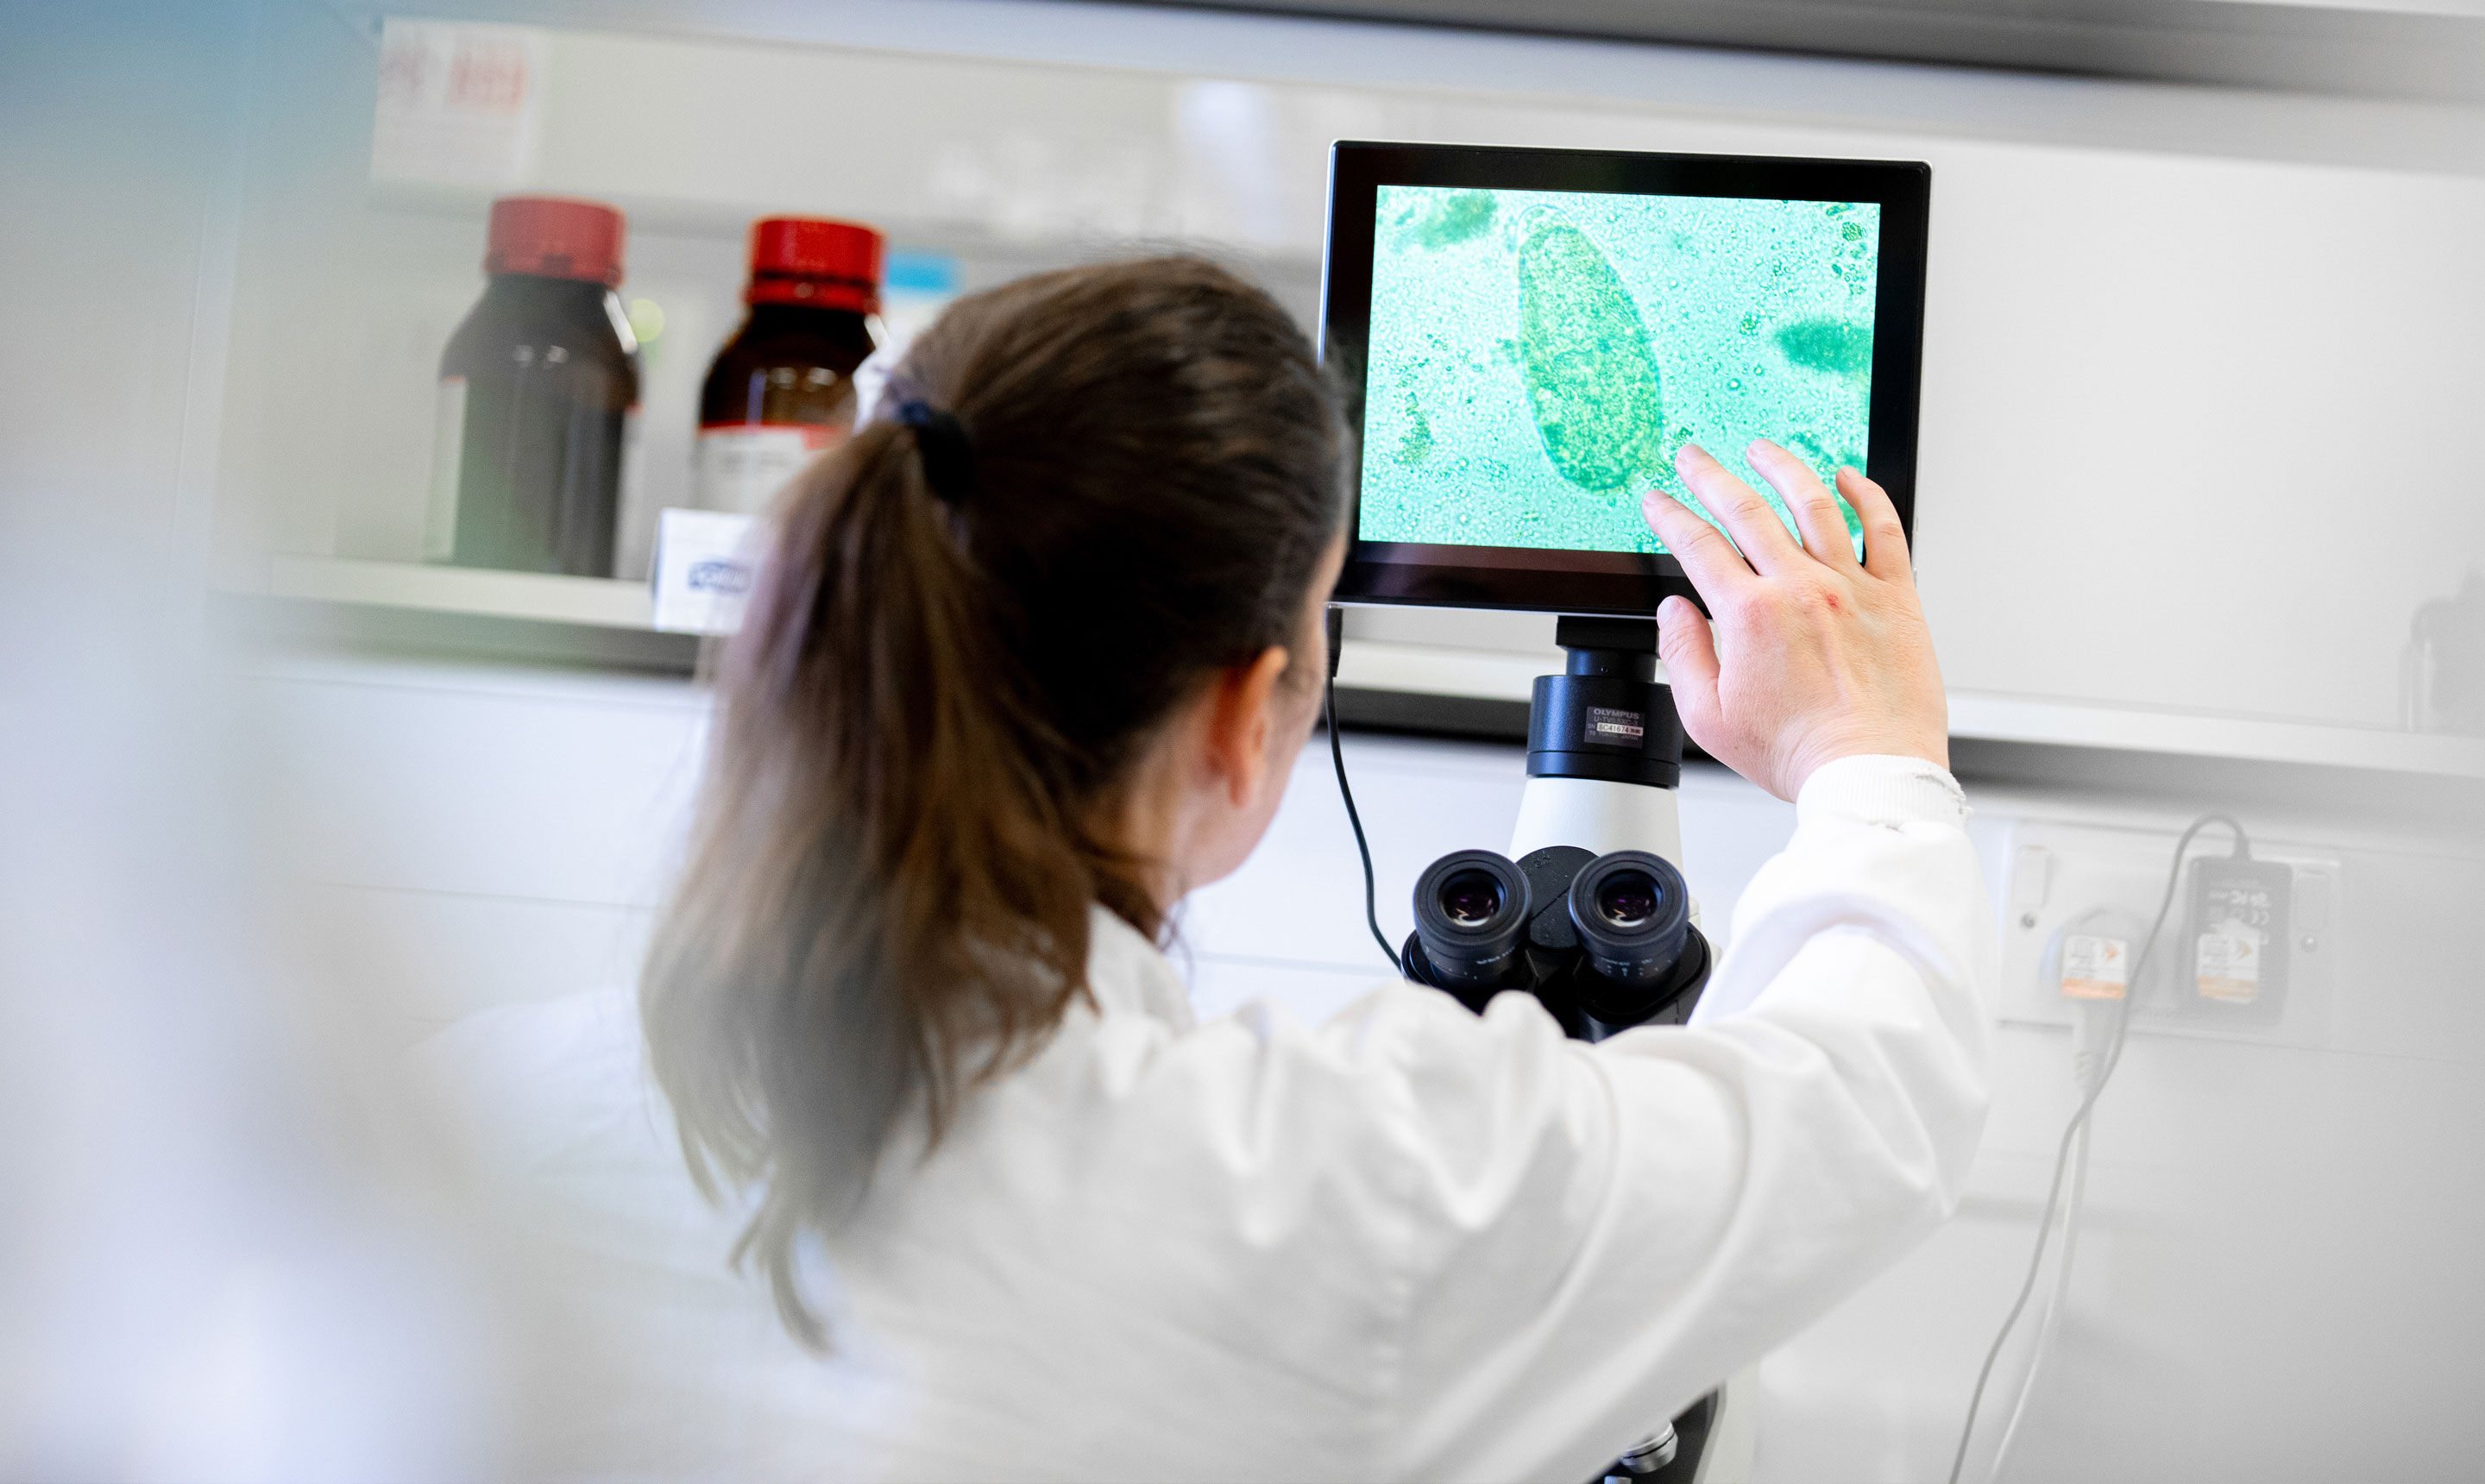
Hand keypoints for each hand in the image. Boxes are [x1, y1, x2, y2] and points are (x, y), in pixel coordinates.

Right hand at [1640, 440, 1946, 800]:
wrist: (1869, 770)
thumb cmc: (1797, 753)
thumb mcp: (1709, 717)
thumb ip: (1684, 654)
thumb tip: (1676, 610)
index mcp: (1749, 615)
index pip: (1697, 545)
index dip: (1670, 516)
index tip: (1657, 500)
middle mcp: (1799, 588)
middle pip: (1746, 509)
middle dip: (1711, 476)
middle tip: (1694, 456)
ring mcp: (1851, 587)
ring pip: (1813, 503)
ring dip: (1782, 467)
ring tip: (1763, 449)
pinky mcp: (1896, 596)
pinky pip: (1882, 529)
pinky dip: (1865, 495)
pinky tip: (1848, 477)